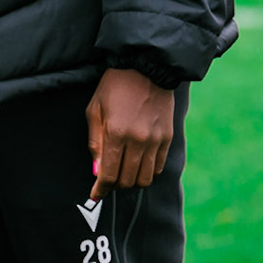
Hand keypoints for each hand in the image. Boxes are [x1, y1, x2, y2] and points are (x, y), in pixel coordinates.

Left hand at [86, 68, 175, 200]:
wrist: (146, 67)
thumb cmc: (114, 86)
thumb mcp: (95, 110)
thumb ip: (95, 143)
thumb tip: (98, 171)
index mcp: (116, 133)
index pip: (109, 175)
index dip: (100, 189)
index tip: (95, 195)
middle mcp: (138, 140)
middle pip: (127, 181)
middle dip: (115, 185)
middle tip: (108, 178)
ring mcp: (155, 140)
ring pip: (145, 179)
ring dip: (132, 180)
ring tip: (124, 170)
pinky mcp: (168, 138)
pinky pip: (158, 167)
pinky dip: (148, 170)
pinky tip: (139, 162)